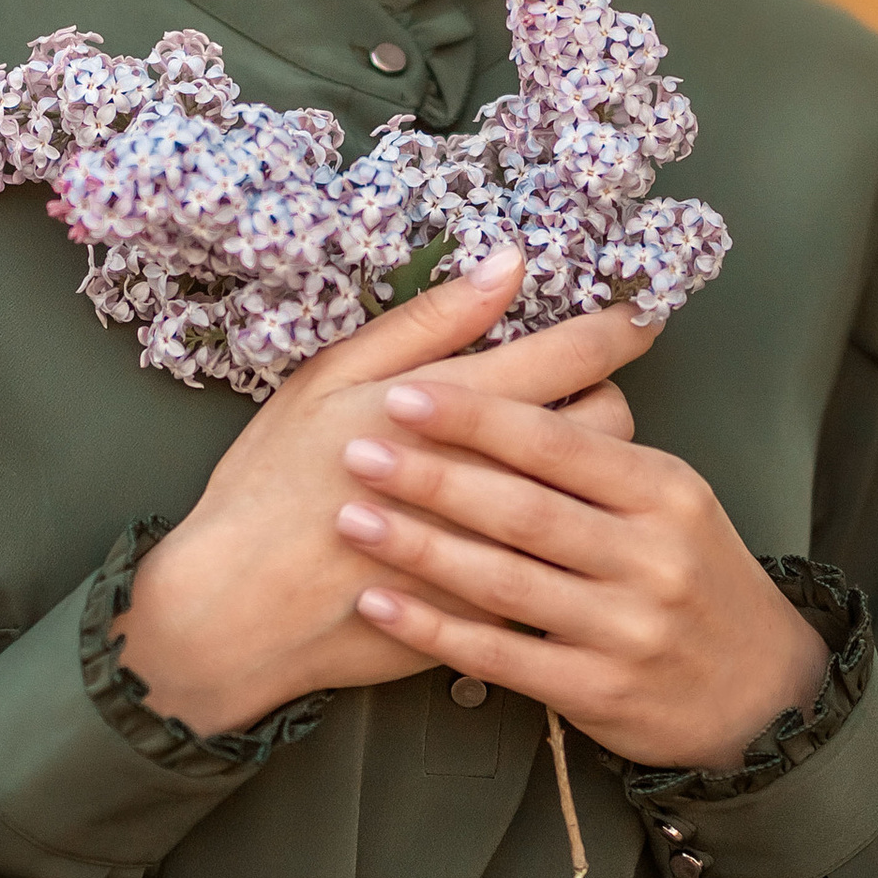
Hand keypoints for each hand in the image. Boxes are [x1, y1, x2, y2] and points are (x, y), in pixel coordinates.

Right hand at [117, 250, 656, 736]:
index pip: (577, 355)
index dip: (620, 329)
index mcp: (457, 407)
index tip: (638, 316)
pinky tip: (525, 528)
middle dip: (606, 397)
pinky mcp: (497, 612)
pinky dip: (555, 538)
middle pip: (608, 426)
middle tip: (574, 392)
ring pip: (595, 497)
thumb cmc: (274, 481)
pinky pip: (561, 563)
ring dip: (589, 471)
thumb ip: (430, 321)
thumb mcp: (332, 377)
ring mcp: (503, 551)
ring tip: (551, 460)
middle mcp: (497, 477)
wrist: (239, 611)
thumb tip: (508, 265)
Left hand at [335, 372, 829, 772]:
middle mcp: (650, 556)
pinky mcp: (598, 690)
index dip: (478, 417)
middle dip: (433, 476)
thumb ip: (602, 451)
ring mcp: (626, 628)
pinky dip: (433, 629)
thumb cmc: (696, 576)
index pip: (559, 443)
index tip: (406, 394)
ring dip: (419, 548)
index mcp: (665, 490)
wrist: (762, 691)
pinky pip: (500, 655)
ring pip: (504, 580)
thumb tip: (531, 366)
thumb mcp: (675, 497)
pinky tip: (378, 606)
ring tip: (351, 518)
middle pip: (523, 508)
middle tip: (356, 450)